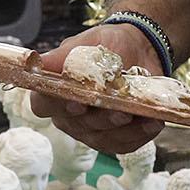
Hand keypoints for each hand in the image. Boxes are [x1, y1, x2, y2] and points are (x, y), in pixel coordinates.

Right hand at [29, 22, 164, 154]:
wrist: (138, 49)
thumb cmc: (105, 47)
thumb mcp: (81, 45)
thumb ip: (60, 57)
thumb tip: (37, 62)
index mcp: (56, 94)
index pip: (42, 105)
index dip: (55, 105)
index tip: (73, 99)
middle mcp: (71, 118)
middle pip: (78, 124)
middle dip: (97, 117)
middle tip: (114, 108)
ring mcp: (93, 131)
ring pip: (102, 137)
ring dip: (120, 128)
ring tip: (135, 114)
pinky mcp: (117, 140)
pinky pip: (125, 144)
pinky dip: (139, 135)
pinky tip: (152, 123)